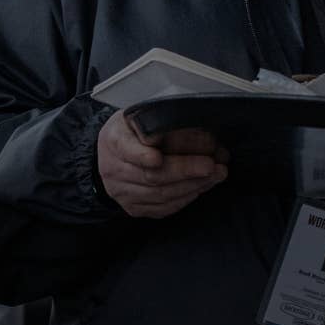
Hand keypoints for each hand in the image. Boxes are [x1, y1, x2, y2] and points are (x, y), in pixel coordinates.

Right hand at [96, 113, 227, 217]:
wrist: (110, 156)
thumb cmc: (131, 132)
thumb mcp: (138, 116)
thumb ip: (158, 121)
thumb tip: (195, 129)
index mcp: (114, 140)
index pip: (127, 149)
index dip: (142, 156)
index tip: (157, 158)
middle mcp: (114, 169)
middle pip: (151, 176)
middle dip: (185, 171)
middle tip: (210, 165)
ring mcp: (122, 192)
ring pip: (160, 194)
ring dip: (192, 186)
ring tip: (215, 175)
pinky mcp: (134, 208)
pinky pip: (162, 208)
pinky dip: (185, 198)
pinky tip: (201, 187)